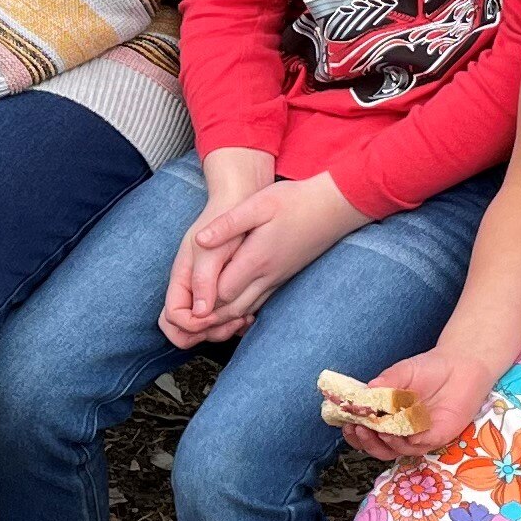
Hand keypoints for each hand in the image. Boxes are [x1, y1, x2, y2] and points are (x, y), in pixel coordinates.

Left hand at [161, 172, 361, 348]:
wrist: (336, 208)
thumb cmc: (296, 201)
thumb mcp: (259, 204)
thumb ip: (228, 224)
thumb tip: (200, 240)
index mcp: (256, 258)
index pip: (222, 291)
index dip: (202, 300)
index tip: (184, 301)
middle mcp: (267, 275)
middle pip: (231, 308)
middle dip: (208, 317)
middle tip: (186, 319)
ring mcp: (278, 279)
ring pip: (246, 309)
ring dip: (224, 317)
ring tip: (201, 318)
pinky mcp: (284, 277)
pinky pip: (259, 302)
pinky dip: (242, 310)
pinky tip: (229, 306)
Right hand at [338, 342, 497, 465]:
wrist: (461, 366)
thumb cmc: (430, 369)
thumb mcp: (401, 372)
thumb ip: (385, 383)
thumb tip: (365, 393)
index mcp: (388, 416)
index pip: (366, 431)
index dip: (353, 432)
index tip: (345, 424)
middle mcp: (402, 430)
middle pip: (378, 448)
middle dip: (365, 442)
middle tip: (358, 430)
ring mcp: (419, 436)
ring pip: (396, 451)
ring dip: (383, 443)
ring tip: (376, 430)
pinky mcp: (437, 437)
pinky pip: (419, 445)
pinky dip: (407, 441)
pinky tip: (398, 432)